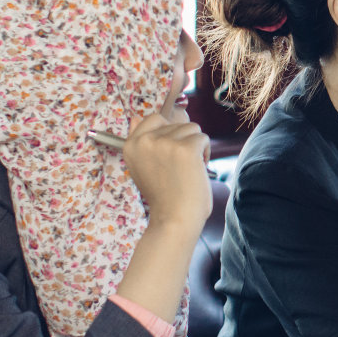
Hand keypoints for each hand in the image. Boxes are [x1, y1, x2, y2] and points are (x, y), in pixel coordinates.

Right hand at [122, 111, 211, 232]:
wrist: (174, 219)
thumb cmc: (163, 196)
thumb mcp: (141, 167)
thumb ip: (141, 143)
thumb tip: (135, 117)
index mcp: (131, 145)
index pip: (153, 118)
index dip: (167, 131)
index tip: (171, 150)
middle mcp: (145, 141)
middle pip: (176, 124)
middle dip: (184, 141)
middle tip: (180, 167)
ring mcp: (165, 143)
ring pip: (192, 128)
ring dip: (196, 146)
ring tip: (189, 168)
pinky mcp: (186, 148)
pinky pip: (203, 138)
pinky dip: (206, 153)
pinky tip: (198, 170)